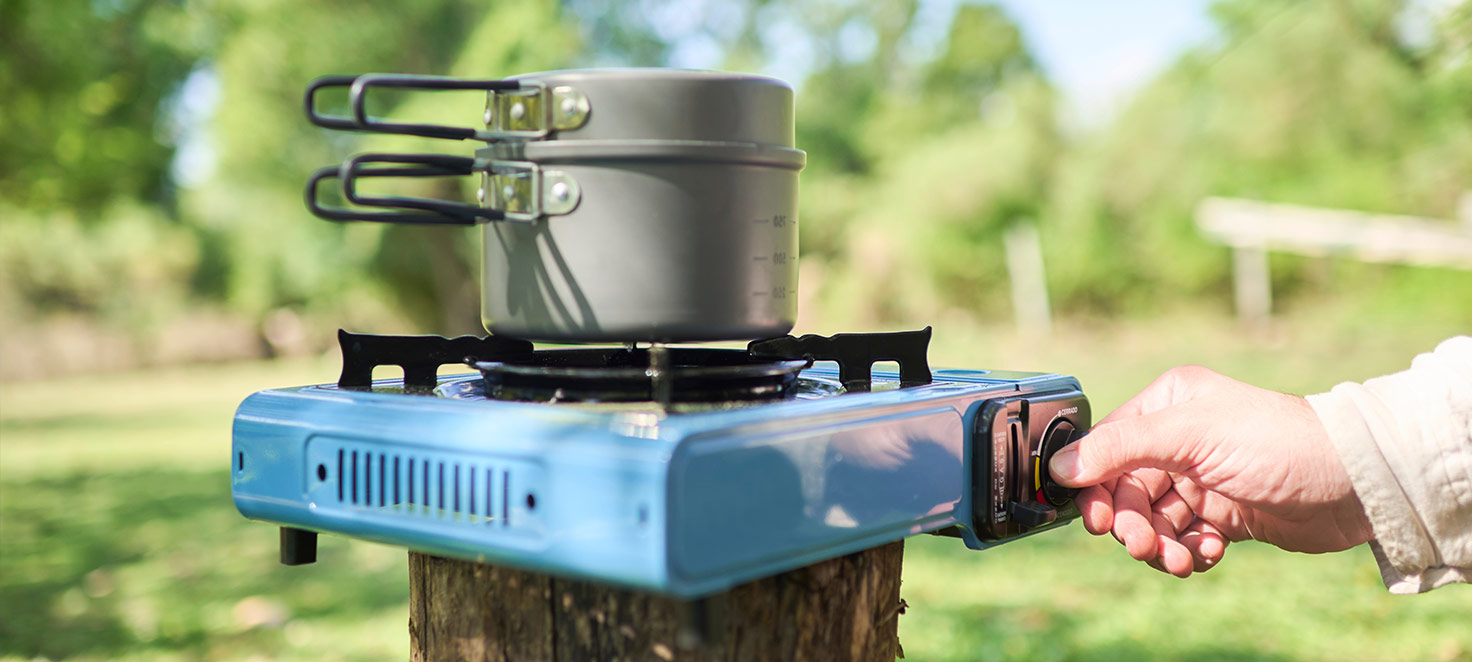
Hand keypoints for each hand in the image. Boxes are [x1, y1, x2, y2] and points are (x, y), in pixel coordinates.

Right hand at [1048, 366, 1372, 576]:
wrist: (1353, 485)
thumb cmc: (1277, 444)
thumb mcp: (1191, 436)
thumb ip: (1121, 447)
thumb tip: (1058, 466)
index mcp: (1166, 405)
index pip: (1106, 448)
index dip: (1094, 487)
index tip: (1096, 522)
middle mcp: (1177, 439)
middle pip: (1125, 491)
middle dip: (1133, 525)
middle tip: (1146, 547)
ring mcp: (1198, 477)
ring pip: (1152, 521)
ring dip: (1160, 546)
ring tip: (1181, 560)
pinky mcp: (1220, 513)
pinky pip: (1181, 538)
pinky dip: (1186, 552)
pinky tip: (1208, 554)